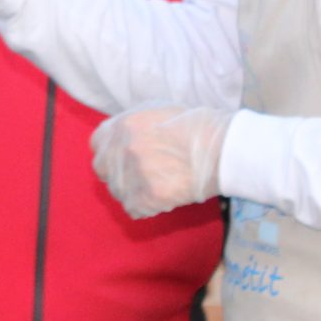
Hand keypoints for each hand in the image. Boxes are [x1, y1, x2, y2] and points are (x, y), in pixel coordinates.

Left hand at [91, 103, 230, 218]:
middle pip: (103, 170)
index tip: (122, 158)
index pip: (97, 144)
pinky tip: (164, 199)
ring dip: (135, 192)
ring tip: (159, 185)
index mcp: (123, 124)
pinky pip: (135, 210)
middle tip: (140, 176)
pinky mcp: (149, 196)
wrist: (223, 147)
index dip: (110, 152)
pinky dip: (147, 208)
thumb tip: (118, 138)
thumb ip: (131, 124)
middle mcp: (123, 147)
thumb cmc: (196, 126)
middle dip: (117, 174)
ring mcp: (134, 173)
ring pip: (118, 192)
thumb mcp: (156, 110)